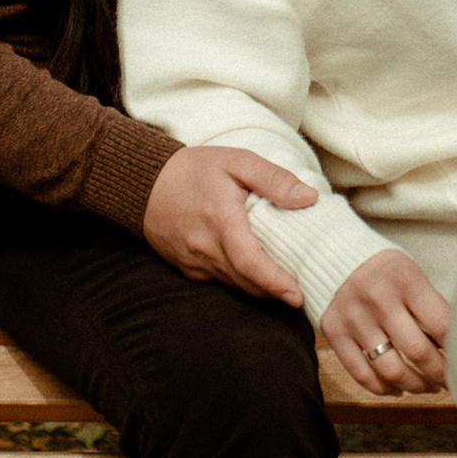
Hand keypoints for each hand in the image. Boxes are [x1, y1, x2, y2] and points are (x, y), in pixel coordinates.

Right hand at [142, 146, 316, 307]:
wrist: (146, 184)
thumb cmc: (195, 170)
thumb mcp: (238, 161)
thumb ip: (274, 179)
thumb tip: (310, 198)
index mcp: (220, 219)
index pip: (249, 261)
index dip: (274, 282)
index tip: (297, 296)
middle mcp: (205, 247)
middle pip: (247, 281)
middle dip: (276, 291)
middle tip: (305, 289)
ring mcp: (195, 262)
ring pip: (236, 285)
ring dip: (261, 288)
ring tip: (287, 281)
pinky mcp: (189, 269)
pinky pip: (221, 281)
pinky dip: (242, 281)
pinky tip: (258, 271)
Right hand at [321, 249, 449, 395]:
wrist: (331, 252)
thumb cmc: (383, 269)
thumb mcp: (411, 273)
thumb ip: (431, 305)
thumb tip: (456, 345)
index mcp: (405, 280)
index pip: (441, 325)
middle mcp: (379, 300)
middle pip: (419, 352)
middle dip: (441, 374)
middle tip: (450, 380)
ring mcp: (355, 319)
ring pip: (391, 370)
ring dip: (415, 385)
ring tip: (427, 386)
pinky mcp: (335, 333)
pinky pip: (362, 373)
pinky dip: (383, 388)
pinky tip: (397, 388)